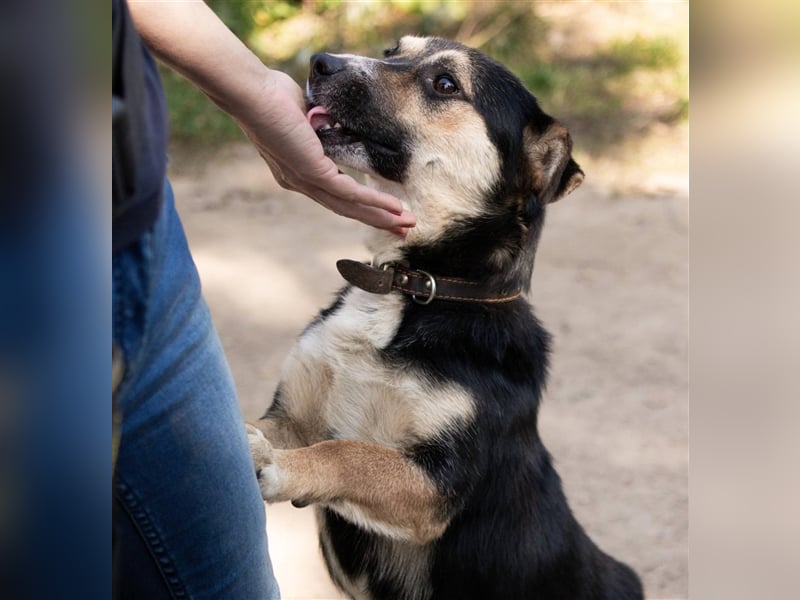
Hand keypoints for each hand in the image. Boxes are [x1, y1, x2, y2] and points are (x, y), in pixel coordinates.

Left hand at [236, 71, 415, 234]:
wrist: (251, 93)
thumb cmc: (271, 96)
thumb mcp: (303, 116)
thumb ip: (320, 125)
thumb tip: (330, 121)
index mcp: (296, 171)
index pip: (333, 194)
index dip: (360, 205)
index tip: (382, 212)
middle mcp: (300, 183)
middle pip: (345, 209)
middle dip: (376, 221)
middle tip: (401, 231)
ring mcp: (306, 181)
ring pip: (350, 207)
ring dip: (381, 217)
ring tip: (405, 224)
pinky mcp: (313, 173)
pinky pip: (350, 192)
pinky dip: (374, 202)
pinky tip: (394, 209)